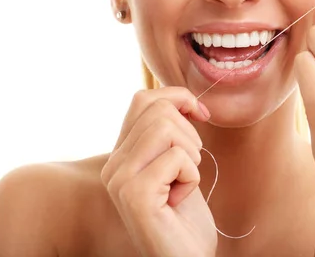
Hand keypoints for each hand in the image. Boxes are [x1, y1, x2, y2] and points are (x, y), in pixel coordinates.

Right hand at [101, 88, 216, 256]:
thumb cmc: (185, 217)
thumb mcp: (177, 165)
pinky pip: (176, 158)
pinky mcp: (134, 194)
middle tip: (188, 167)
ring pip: (166, 128)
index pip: (143, 99)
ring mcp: (120, 179)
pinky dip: (191, 177)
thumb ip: (169, 134)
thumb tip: (183, 99)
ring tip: (182, 184)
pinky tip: (179, 200)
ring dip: (191, 155)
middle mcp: (113, 164)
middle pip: (159, 110)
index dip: (178, 97)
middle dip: (189, 134)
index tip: (201, 115)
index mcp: (121, 154)